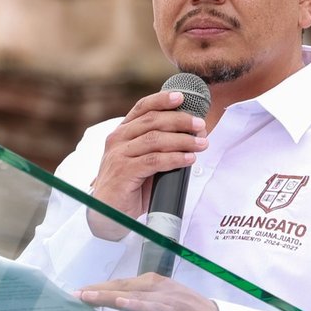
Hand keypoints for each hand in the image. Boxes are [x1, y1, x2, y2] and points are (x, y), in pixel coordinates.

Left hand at [76, 274, 220, 310]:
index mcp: (149, 286)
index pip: (117, 286)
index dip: (96, 290)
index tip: (76, 295)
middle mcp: (154, 286)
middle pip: (119, 286)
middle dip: (94, 291)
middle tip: (73, 296)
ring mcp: (162, 296)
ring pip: (129, 293)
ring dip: (106, 295)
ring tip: (86, 297)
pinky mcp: (171, 308)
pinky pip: (149, 305)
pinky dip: (134, 303)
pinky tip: (119, 303)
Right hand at [87, 90, 207, 238]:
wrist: (108, 213)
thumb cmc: (128, 187)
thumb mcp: (141, 161)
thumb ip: (156, 148)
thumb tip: (190, 138)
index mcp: (122, 133)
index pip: (142, 108)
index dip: (162, 99)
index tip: (181, 97)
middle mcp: (118, 139)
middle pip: (153, 121)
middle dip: (180, 121)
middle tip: (201, 126)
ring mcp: (119, 155)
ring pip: (156, 139)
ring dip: (182, 140)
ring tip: (202, 144)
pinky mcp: (124, 172)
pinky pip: (155, 160)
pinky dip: (175, 158)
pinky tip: (189, 159)